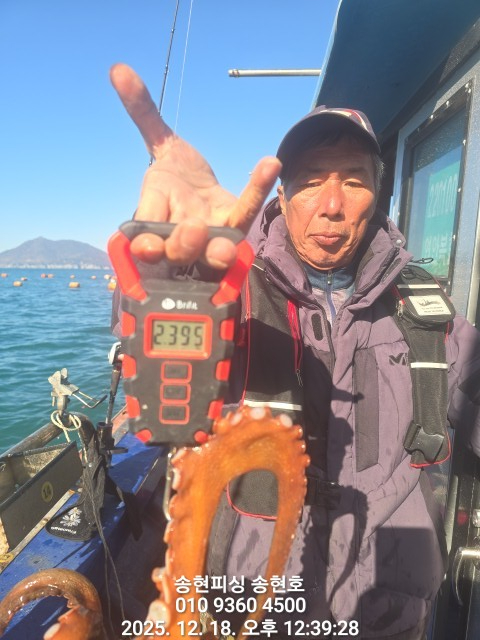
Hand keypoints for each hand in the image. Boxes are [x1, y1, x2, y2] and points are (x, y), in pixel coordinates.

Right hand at [110, 64, 280, 267]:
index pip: (146, 240)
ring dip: (216, 251)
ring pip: (213, 253)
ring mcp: (211, 237)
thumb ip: (143, 113)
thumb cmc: (174, 179)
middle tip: (193, 229)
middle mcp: (181, 236)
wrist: (201, 190)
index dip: (147, 247)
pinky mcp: (237, 224)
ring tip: (226, 246)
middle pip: (181, 253)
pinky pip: (247, 209)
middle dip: (184, 245)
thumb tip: (118, 68)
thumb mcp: (160, 144)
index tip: (148, 246)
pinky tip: (271, 163)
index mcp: (154, 222)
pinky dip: (256, 187)